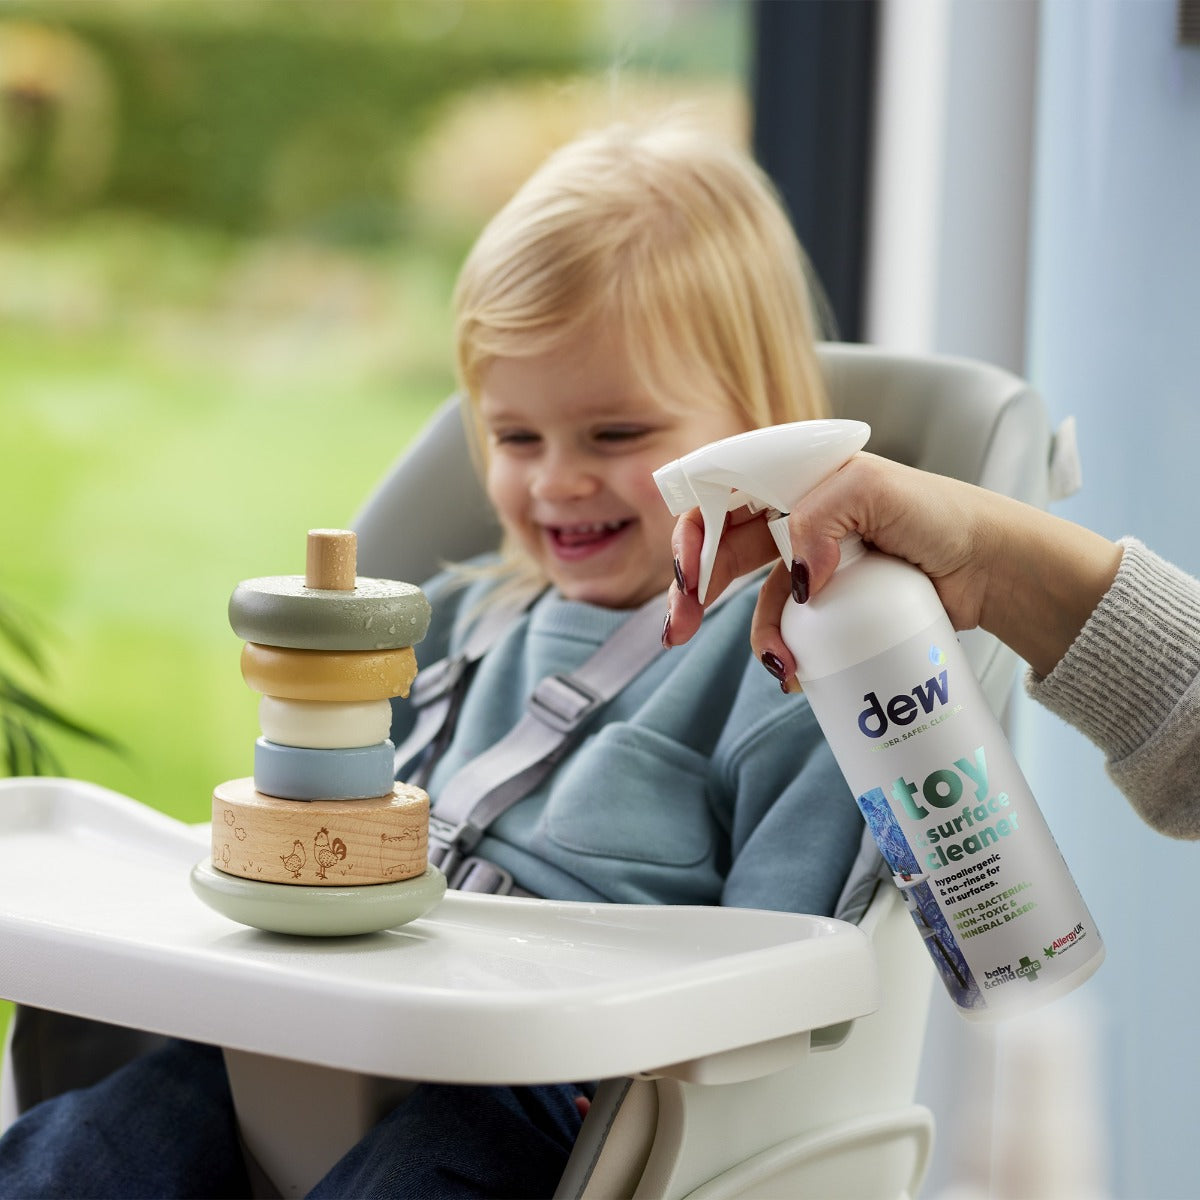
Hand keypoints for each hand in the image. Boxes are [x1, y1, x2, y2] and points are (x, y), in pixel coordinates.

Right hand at [664, 453, 1121, 682]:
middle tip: (679, 628)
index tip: (689, 574)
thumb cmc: (938, 514)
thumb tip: (794, 578)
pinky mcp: (828, 604)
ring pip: (752, 598)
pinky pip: (788, 628)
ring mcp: (808, 562)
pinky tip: (795, 673)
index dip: (693, 531)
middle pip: (720, 548)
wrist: (990, 569)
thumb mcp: (874, 489)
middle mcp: (793, 516)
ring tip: (778, 667)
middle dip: (692, 591)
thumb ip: (820, 514)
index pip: (721, 493)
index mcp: (793, 476)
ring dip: (751, 635)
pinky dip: (782, 651)